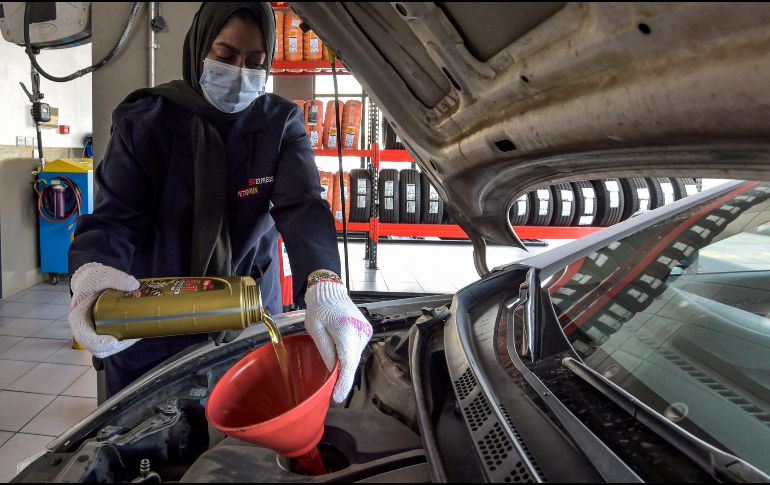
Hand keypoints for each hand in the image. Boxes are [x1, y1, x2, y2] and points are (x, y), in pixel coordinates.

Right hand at [69, 262, 141, 358]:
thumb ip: (116, 278)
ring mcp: (94, 331)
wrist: (94, 280)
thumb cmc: (94, 279)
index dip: (97, 342)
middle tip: (132, 339)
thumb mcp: (101, 275)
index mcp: (78, 316)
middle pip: (96, 347)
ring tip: (137, 336)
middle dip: (114, 347)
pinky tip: (138, 334)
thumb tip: (135, 286)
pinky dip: (124, 341)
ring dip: (122, 345)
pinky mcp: (104, 330)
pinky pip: (112, 342)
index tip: (113, 341)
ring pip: (105, 348)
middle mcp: (84, 327)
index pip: (83, 335)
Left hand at [304, 276, 371, 402]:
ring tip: (333, 357)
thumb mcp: (315, 330)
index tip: (339, 396)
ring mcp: (365, 331)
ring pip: (355, 356)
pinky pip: (356, 349)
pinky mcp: (366, 331)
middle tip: (335, 392)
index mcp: (346, 329)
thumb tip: (333, 371)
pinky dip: (348, 355)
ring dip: (345, 364)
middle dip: (344, 377)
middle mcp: (360, 331)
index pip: (347, 361)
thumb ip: (326, 351)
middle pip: (352, 361)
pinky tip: (339, 349)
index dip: (344, 381)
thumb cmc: (319, 308)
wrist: (330, 292)